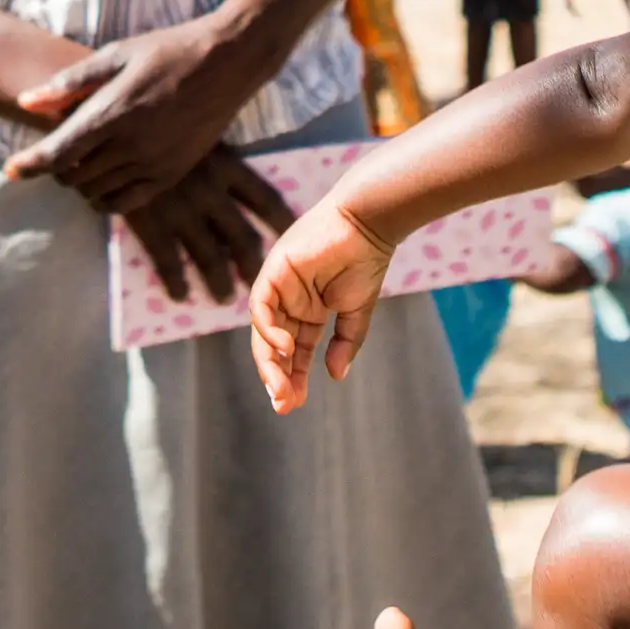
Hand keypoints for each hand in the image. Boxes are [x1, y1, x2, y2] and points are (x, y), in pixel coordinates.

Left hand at [6, 0, 297, 209]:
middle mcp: (131, 144)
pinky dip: (106, 198)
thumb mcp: (116, 55)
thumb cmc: (167, 51)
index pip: (57, 153)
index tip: (11, 169)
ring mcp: (154, 163)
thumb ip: (70, 83)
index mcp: (113, 112)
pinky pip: (126, 202)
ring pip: (97, 192)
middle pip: (73, 176)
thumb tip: (25, 101)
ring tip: (84, 161)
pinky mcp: (172, 174)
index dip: (28, 165)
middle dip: (57, 167)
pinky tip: (106, 180)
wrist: (227, 62)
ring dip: (81, 182)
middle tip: (60, 149)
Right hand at [125, 144, 299, 304]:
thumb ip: (217, 159)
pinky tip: (180, 295)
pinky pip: (168, 261)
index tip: (294, 237)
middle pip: (242, 237)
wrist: (111, 130)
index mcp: (226, 165)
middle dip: (251, 263)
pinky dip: (176, 282)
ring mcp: (179, 210)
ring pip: (209, 256)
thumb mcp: (197, 134)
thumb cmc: (158, 124)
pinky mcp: (150, 222)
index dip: (282, 222)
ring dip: (218, 280)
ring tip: (224, 297)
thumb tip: (235, 187)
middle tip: (258, 282)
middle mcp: (209, 191)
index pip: (266, 198)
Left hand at [248, 192, 394, 414]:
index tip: (294, 403)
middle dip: (278, 377)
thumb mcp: (357, 311)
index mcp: (309, 310)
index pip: (295, 351)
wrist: (368, 223)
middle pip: (275, 346)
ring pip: (264, 331)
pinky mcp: (273, 271)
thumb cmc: (366, 260)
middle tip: (284, 404)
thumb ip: (345, 342)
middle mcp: (290, 300)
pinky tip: (285, 349)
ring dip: (270, 362)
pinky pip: (261, 307)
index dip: (294, 377)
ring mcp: (280, 287)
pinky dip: (269, 329)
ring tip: (282, 389)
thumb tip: (335, 376)